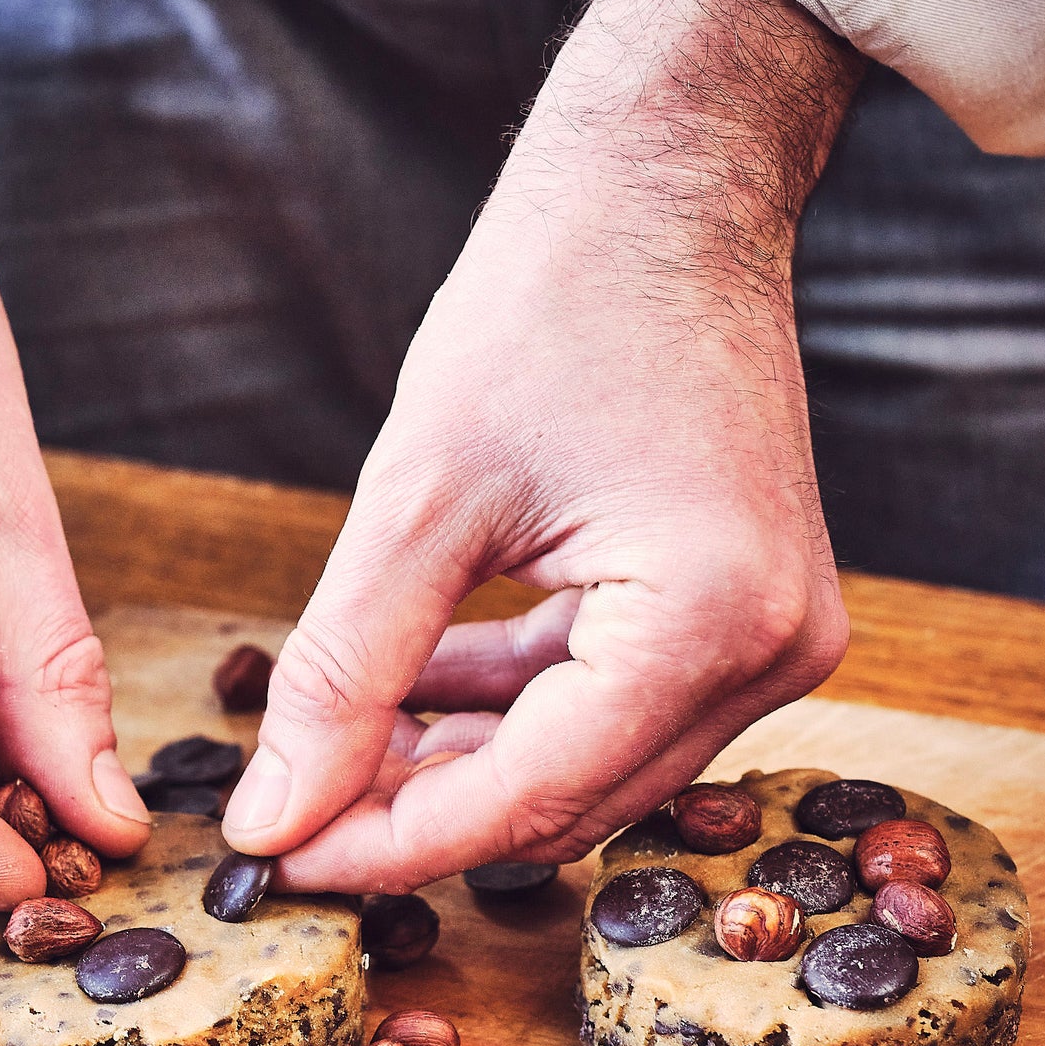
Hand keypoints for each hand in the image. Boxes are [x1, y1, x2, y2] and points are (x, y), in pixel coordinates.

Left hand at [223, 0, 862, 892]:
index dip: (386, 845)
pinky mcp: (745, 617)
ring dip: (461, 766)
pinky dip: (512, 712)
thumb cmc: (553, 298)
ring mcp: (772, 640)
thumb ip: (341, 673)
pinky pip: (611, 709)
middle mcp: (768, 653)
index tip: (275, 859)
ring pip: (585, 770)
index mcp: (708, 622)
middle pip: (563, 803)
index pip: (526, 799)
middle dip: (419, 814)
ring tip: (343, 737)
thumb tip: (272, 815)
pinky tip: (417, 686)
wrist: (667, 186)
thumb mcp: (419, 496)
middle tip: (294, 806)